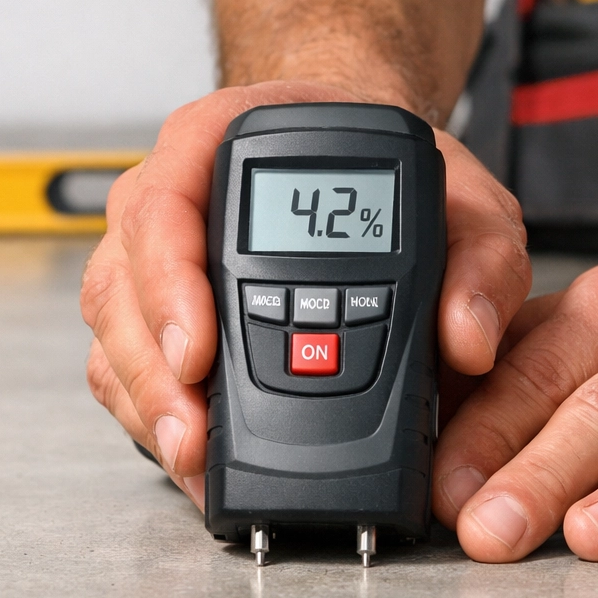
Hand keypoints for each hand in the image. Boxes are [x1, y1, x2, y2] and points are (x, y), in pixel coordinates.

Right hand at [81, 81, 531, 507]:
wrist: (365, 178)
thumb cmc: (388, 178)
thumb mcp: (462, 201)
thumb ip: (481, 259)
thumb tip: (468, 338)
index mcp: (222, 141)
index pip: (166, 204)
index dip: (171, 284)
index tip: (201, 352)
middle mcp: (169, 194)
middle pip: (124, 282)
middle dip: (154, 369)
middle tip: (192, 431)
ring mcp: (152, 257)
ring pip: (117, 331)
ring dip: (149, 401)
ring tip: (191, 456)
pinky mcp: (155, 314)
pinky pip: (125, 365)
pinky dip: (152, 413)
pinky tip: (190, 453)